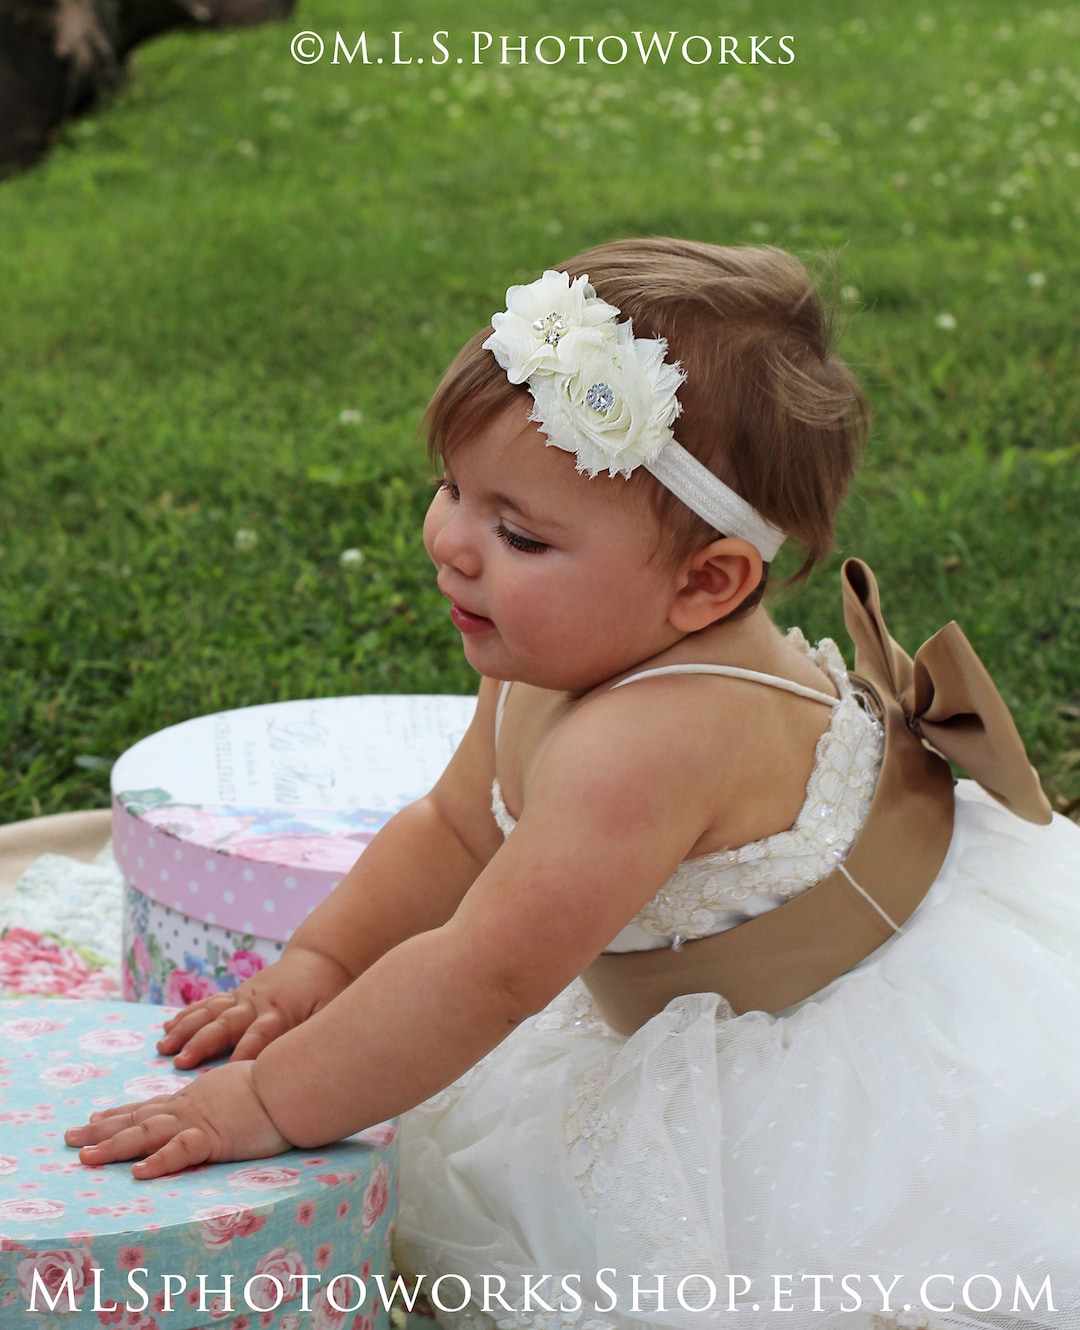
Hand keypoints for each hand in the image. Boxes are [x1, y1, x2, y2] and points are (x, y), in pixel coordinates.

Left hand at [64, 1061, 291, 1178]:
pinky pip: (182, 1151)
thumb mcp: (240, 1086)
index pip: (150, 1106)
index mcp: (194, 1098)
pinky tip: (139, 1172)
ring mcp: (198, 1121)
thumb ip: (225, 1095)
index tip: (93, 1119)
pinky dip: (160, 1161)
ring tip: (85, 1157)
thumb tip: (224, 1099)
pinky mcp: (214, 1137)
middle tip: (68, 1138)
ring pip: (148, 1133)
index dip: (119, 1113)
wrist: (292, 1081)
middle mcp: (188, 1107)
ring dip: (114, 1146)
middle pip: (137, 1119)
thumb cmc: (275, 1084)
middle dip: (101, 1130)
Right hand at [157, 946, 351, 1068]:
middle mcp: (256, 1005)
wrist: (321, 958)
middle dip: (202, 1043)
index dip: (246, 1052)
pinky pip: (208, 1004)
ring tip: (163, 1046)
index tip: (228, 1072)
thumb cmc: (328, 992)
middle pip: (226, 1024)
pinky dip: (187, 1014)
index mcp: (280, 1013)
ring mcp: (244, 997)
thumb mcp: (329, 1012)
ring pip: (210, 1013)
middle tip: (180, 1061)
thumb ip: (312, 1034)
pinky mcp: (237, 993)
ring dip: (186, 1029)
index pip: (260, 1036)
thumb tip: (302, 1062)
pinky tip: (168, 1027)